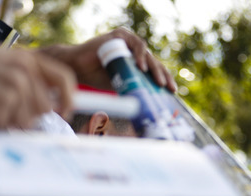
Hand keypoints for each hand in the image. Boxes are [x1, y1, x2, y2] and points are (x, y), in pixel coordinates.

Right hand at [43, 27, 176, 91]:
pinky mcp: (120, 35)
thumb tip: (150, 105)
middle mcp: (134, 50)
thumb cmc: (98, 77)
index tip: (172, 91)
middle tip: (167, 88)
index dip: (165, 79)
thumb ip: (135, 87)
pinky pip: (135, 44)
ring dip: (154, 68)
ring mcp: (128, 41)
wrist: (78, 69)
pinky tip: (142, 67)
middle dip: (162, 76)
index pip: (154, 69)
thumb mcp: (122, 85)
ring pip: (147, 54)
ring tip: (158, 82)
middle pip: (154, 62)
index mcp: (136, 61)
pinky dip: (140, 55)